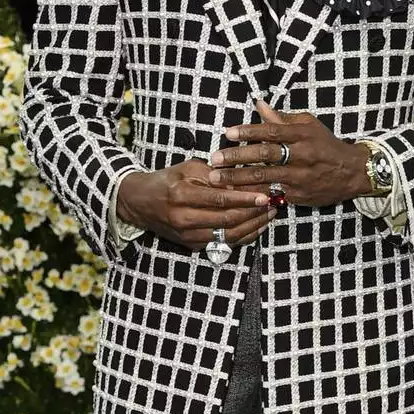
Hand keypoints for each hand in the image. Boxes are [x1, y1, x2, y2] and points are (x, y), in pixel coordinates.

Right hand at [115, 159, 274, 250]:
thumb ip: (214, 175)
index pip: (219, 199)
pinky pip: (223, 244)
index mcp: (182, 194)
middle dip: (254, 213)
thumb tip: (241, 182)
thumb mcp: (187, 168)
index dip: (244, 199)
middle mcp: (184, 218)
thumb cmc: (167, 181)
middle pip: (227, 219)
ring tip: (270, 215)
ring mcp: (188, 236)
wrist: (140, 203)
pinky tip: (257, 227)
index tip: (265, 196)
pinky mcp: (192, 246)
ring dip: (252, 226)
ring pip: (228, 235)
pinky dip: (243, 236)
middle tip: (273, 204)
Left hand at [207, 99, 369, 206]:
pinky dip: (252, 194)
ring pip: (265, 178)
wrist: (352, 172)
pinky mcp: (299, 195)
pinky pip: (272, 194)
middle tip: (215, 159)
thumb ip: (281, 119)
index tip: (228, 133)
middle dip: (237, 158)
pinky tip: (235, 194)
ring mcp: (300, 177)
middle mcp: (301, 156)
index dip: (249, 132)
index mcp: (302, 135)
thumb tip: (258, 104)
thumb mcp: (308, 126)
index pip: (272, 132)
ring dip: (238, 178)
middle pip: (265, 156)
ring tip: (217, 178)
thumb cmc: (326, 145)